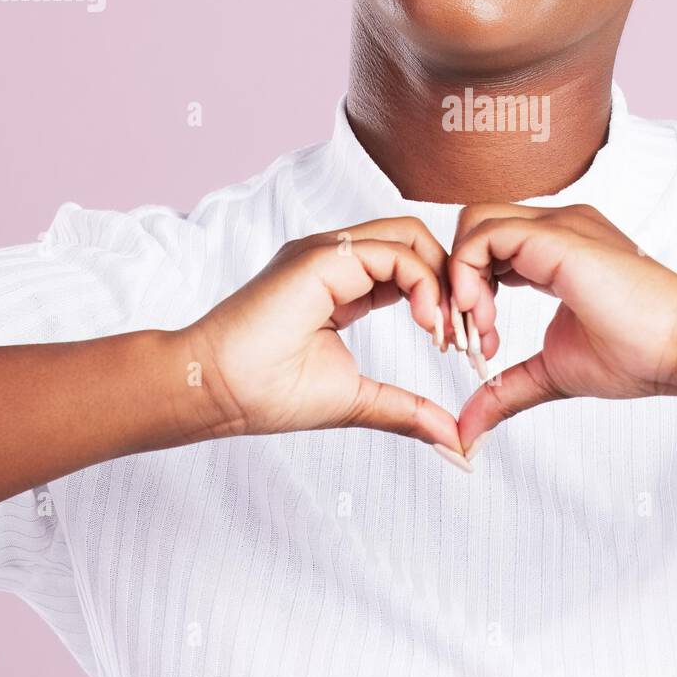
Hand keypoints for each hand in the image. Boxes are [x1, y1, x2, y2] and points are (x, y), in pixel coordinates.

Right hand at [182, 217, 464, 450]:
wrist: (212, 392)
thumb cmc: (265, 394)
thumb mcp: (356, 400)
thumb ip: (405, 410)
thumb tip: (454, 440)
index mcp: (341, 283)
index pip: (410, 265)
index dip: (443, 297)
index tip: (456, 345)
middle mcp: (335, 259)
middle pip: (417, 240)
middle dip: (453, 281)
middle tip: (464, 333)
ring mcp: (326, 252)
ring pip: (410, 236)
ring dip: (442, 280)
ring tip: (446, 332)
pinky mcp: (320, 258)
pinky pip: (391, 251)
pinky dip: (423, 282)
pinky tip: (428, 324)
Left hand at [447, 203, 676, 449]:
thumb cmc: (639, 355)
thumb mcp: (552, 372)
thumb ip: (506, 390)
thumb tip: (468, 431)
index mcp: (556, 251)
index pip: (488, 249)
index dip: (469, 293)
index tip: (480, 346)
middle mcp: (555, 228)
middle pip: (474, 228)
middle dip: (455, 281)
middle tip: (467, 335)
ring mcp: (557, 226)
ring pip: (474, 223)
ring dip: (459, 278)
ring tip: (481, 328)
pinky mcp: (557, 237)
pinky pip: (485, 235)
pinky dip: (467, 273)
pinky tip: (486, 317)